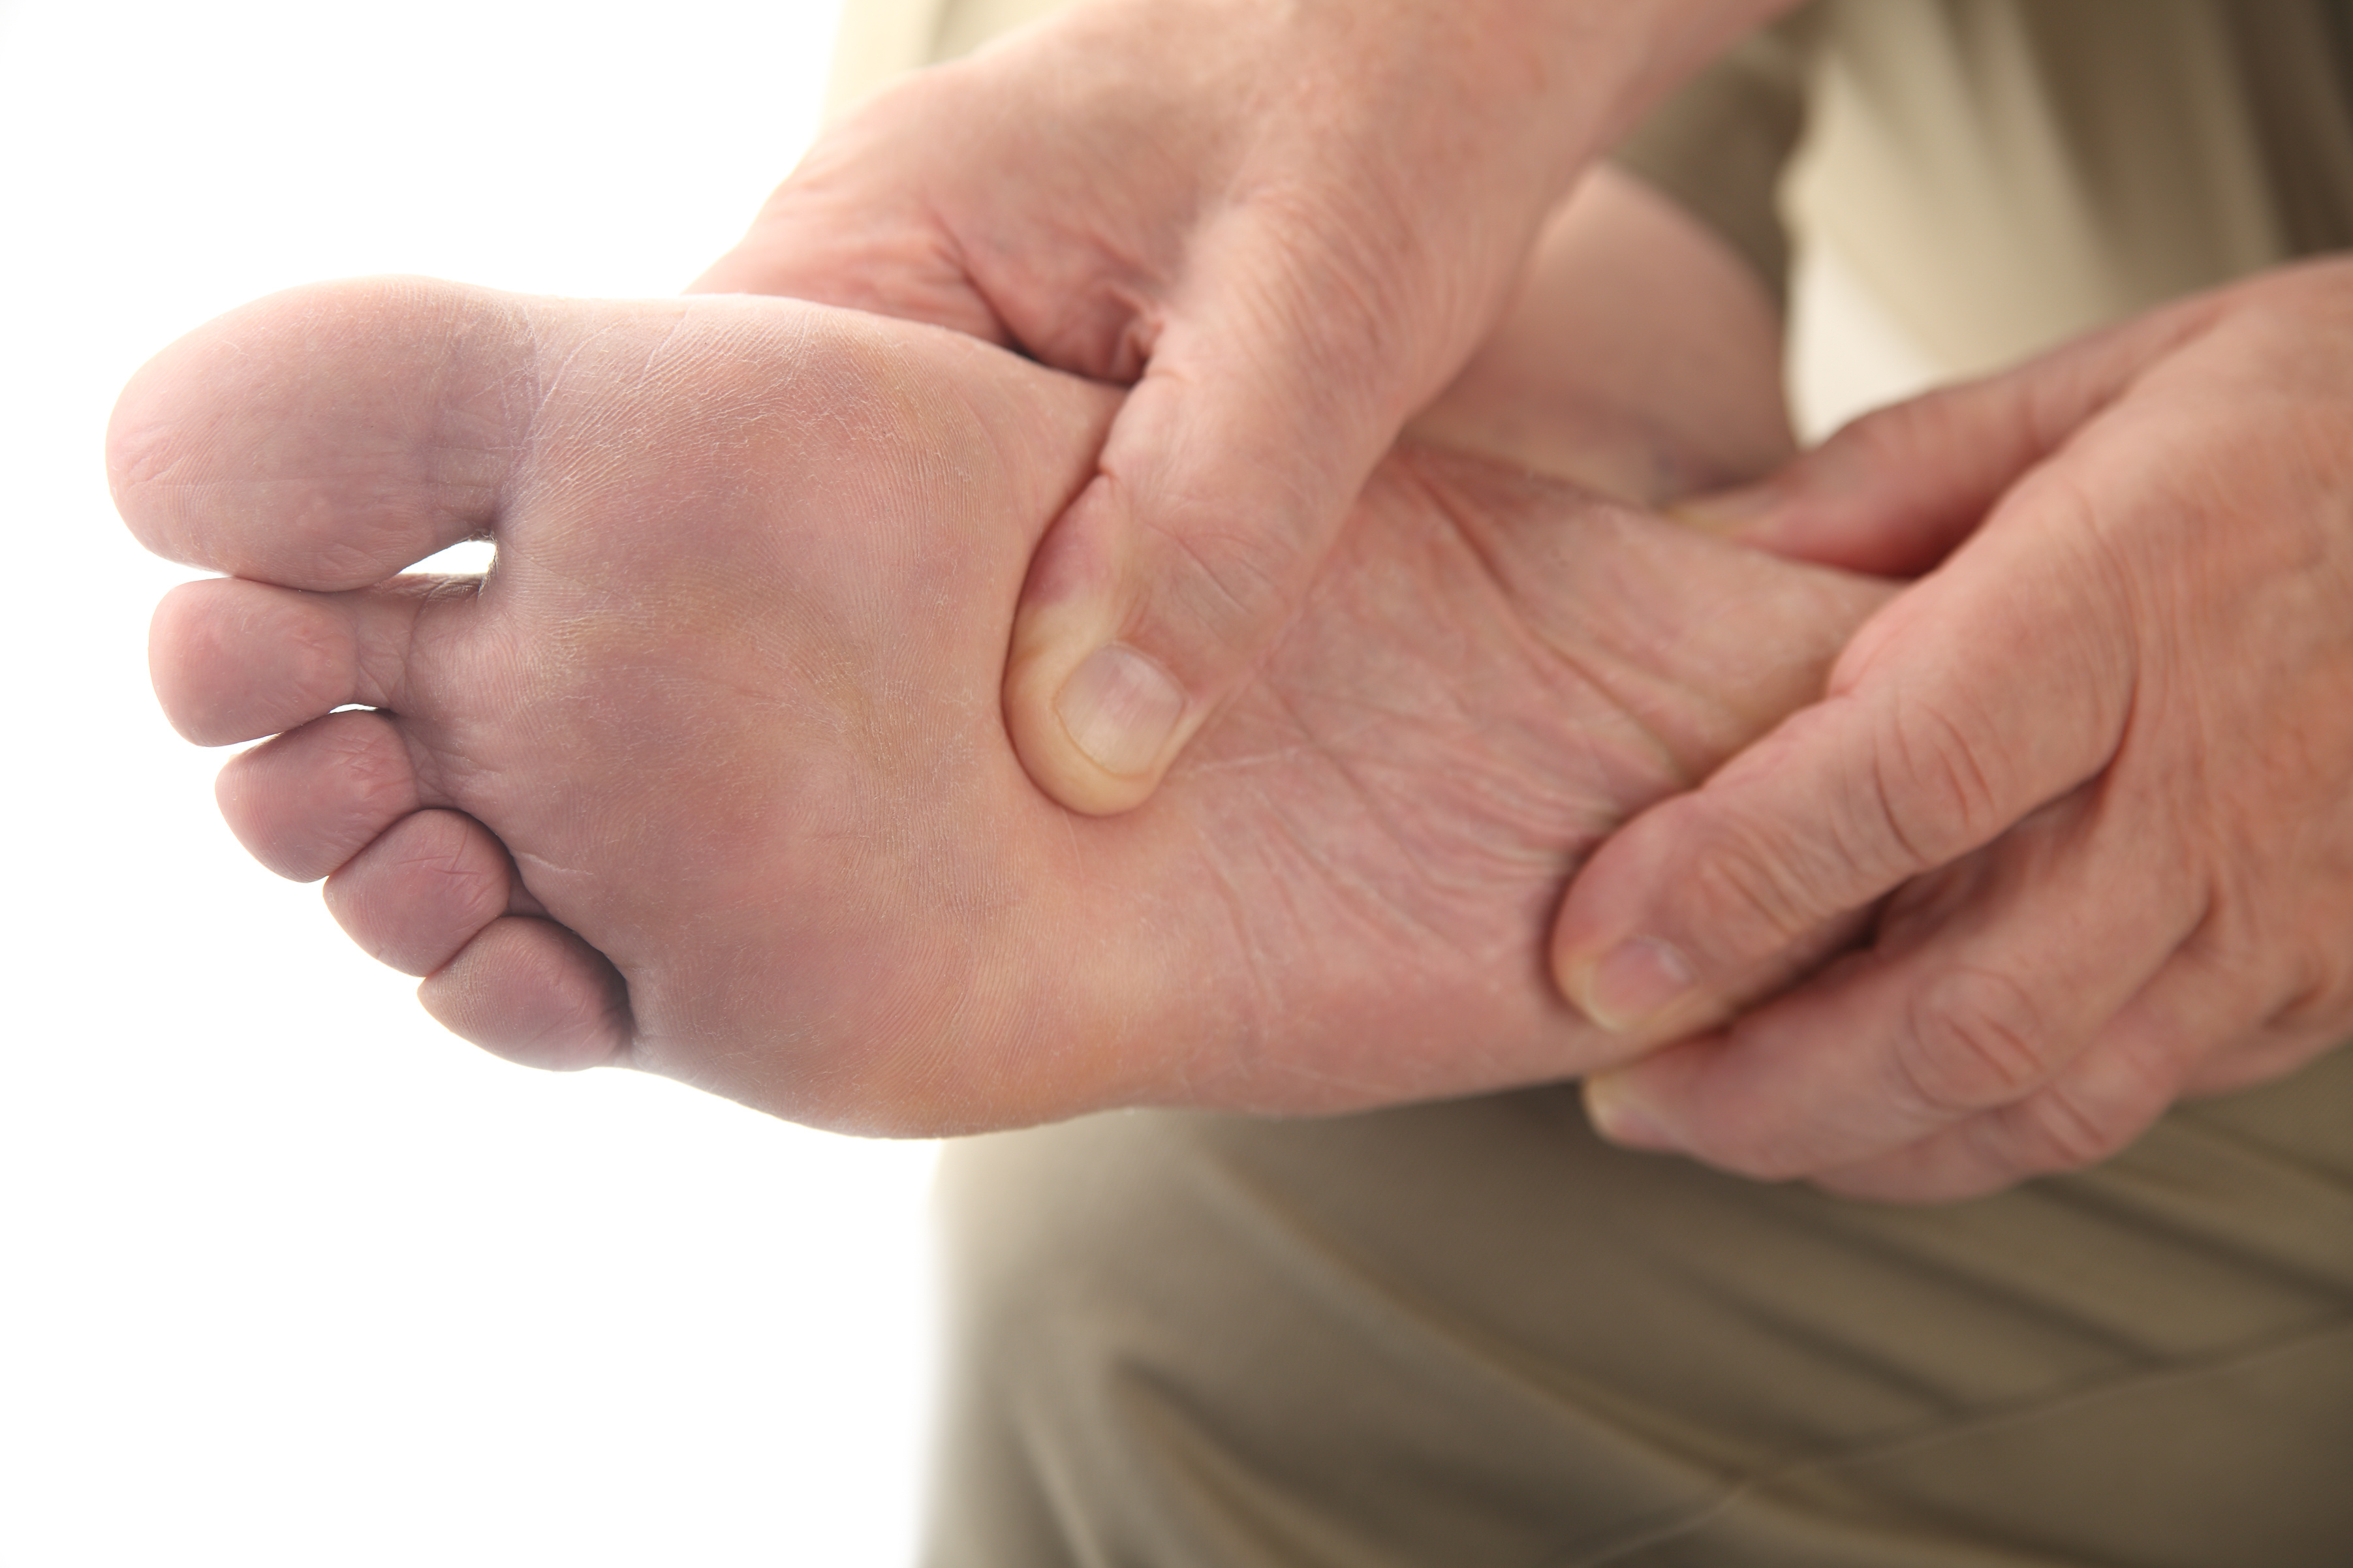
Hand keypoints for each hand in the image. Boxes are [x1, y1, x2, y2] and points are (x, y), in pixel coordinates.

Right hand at [692, 0, 1788, 814]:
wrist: (1453, 20)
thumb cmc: (1395, 113)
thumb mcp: (1320, 314)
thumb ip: (1210, 520)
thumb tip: (1083, 759)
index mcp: (867, 244)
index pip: (681, 480)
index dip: (696, 669)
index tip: (754, 838)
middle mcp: (854, 293)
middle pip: (746, 547)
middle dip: (795, 712)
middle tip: (848, 895)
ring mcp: (921, 344)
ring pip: (857, 562)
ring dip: (900, 694)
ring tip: (932, 867)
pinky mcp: (1003, 388)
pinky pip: (954, 543)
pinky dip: (987, 644)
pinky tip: (1044, 757)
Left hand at [1551, 258, 2352, 1200]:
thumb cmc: (2328, 414)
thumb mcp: (2104, 381)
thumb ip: (1882, 479)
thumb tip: (1685, 547)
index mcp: (2127, 610)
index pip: (1895, 789)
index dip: (1725, 886)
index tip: (1585, 952)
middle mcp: (2212, 789)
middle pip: (1956, 1013)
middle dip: (1755, 1091)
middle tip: (1616, 1093)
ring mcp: (2285, 908)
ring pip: (2038, 1100)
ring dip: (1845, 1143)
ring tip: (1707, 1121)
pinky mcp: (2326, 978)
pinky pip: (2126, 1100)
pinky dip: (1971, 1132)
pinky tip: (1863, 1112)